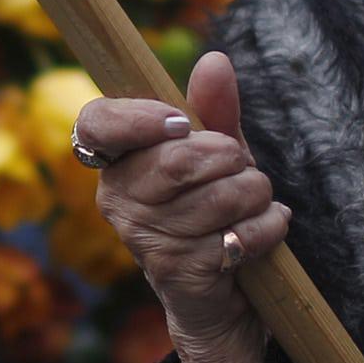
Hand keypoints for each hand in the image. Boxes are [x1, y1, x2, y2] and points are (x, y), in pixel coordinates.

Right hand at [80, 51, 288, 362]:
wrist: (224, 301)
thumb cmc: (216, 214)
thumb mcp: (218, 157)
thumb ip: (214, 110)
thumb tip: (214, 61)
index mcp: (119, 162)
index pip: (97, 124)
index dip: (137, 118)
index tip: (179, 122)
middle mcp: (118, 200)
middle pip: (181, 158)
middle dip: (233, 158)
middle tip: (240, 171)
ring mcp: (146, 239)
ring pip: (222, 194)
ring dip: (256, 196)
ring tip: (251, 207)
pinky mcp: (179, 272)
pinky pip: (239, 233)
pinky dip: (266, 229)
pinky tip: (258, 236)